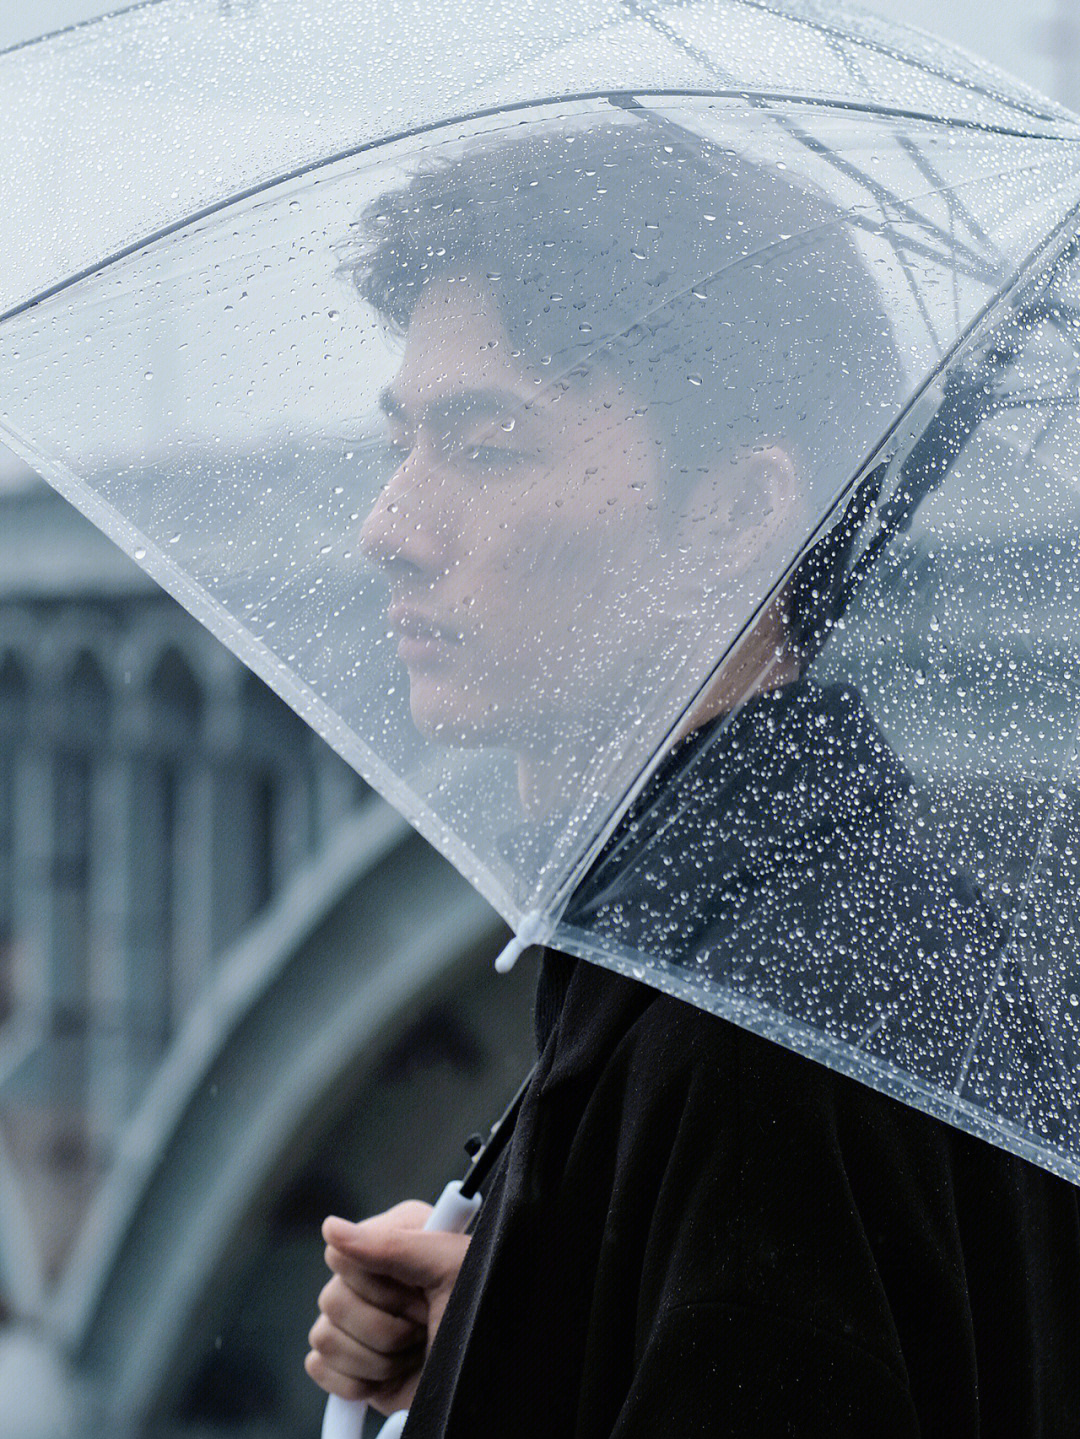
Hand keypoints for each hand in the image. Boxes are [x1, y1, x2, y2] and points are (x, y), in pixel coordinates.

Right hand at [305, 1199, 471, 1414]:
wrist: (491, 1380)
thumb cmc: (483, 1313)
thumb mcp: (450, 1267)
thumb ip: (390, 1244)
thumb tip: (331, 1229)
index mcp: (395, 1239)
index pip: (342, 1254)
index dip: (380, 1284)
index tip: (421, 1293)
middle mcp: (372, 1276)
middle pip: (332, 1300)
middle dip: (386, 1328)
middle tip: (425, 1325)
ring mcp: (359, 1320)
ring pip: (325, 1336)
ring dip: (378, 1358)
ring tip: (416, 1351)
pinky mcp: (352, 1360)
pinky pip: (320, 1367)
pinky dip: (356, 1382)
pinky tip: (391, 1376)